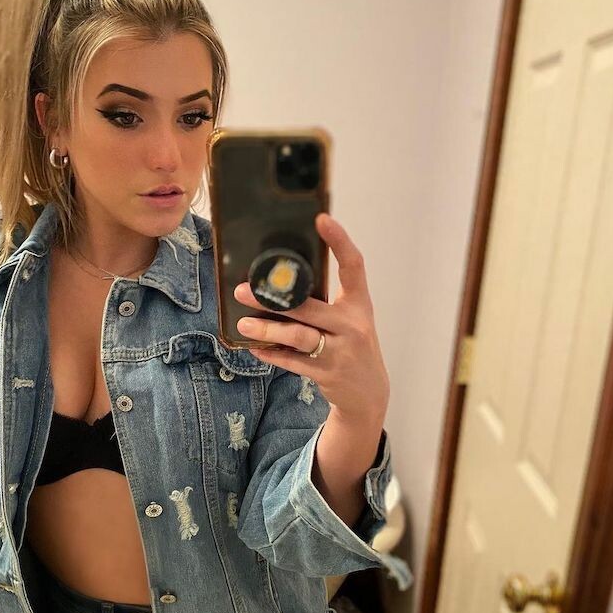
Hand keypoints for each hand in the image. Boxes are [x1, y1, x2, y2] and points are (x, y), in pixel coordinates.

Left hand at [233, 212, 389, 423]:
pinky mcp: (326, 373)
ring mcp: (340, 351)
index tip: (321, 219)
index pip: (354, 266)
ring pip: (298, 336)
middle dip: (274, 299)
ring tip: (243, 324)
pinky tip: (253, 347)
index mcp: (359, 304)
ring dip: (268, 329)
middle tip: (243, 290)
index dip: (340, 241)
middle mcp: (352, 325)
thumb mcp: (350, 319)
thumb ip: (326, 301)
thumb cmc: (352, 345)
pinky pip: (292, 362)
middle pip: (310, 306)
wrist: (369, 392)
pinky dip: (271, 354)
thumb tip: (281, 280)